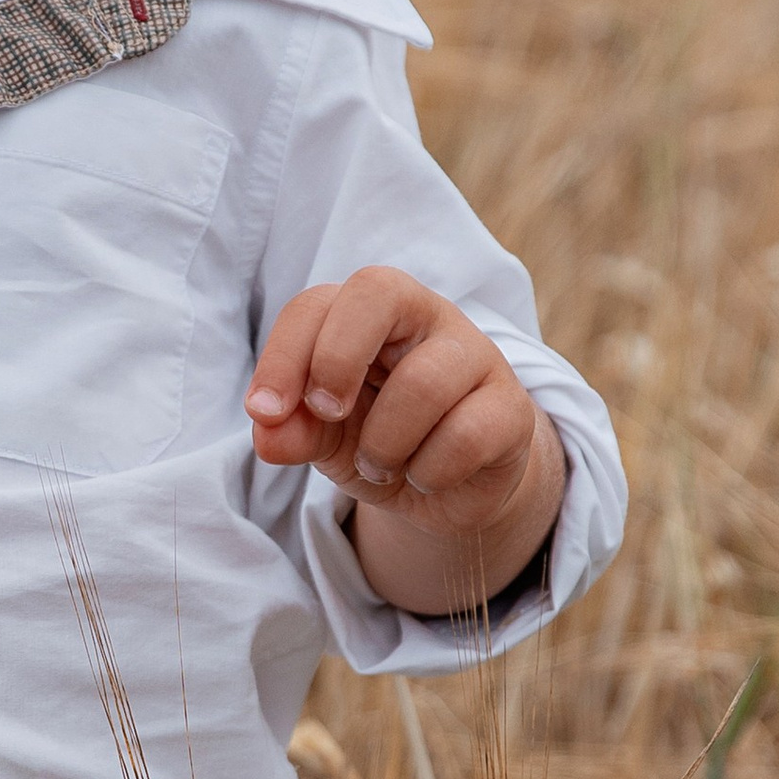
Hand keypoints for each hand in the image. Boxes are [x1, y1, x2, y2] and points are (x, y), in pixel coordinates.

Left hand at [245, 267, 563, 609]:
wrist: (451, 487)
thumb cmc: (380, 438)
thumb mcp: (325, 436)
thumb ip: (294, 430)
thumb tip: (269, 434)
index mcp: (370, 311)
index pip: (318, 302)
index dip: (283, 355)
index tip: (265, 412)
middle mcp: (426, 316)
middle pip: (379, 291)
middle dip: (336, 359)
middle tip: (327, 413)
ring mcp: (477, 356)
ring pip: (422, 383)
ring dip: (383, 443)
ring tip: (379, 464)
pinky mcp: (512, 409)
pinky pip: (464, 436)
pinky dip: (428, 472)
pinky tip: (425, 475)